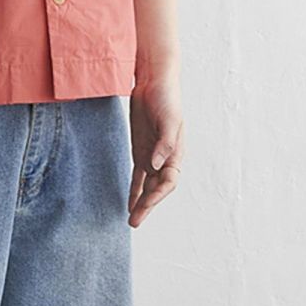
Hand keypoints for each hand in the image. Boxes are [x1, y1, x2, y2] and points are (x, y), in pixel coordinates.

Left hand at [128, 80, 184, 227]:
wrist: (154, 83)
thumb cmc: (166, 99)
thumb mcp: (168, 119)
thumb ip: (164, 143)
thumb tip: (156, 165)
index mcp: (176, 153)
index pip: (168, 181)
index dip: (157, 195)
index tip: (146, 204)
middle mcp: (166, 159)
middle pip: (157, 188)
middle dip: (147, 206)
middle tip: (134, 222)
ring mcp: (153, 155)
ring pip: (148, 186)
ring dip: (141, 202)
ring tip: (132, 220)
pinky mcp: (141, 150)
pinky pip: (138, 176)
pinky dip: (134, 190)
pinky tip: (130, 204)